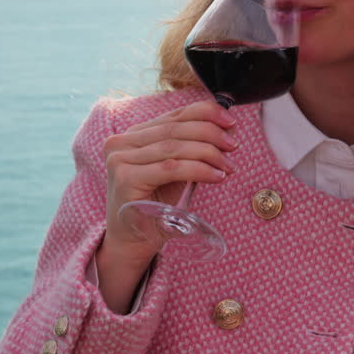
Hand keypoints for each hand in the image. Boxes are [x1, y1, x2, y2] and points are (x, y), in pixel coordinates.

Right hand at [100, 100, 238, 264]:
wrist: (133, 241)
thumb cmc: (157, 205)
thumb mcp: (176, 171)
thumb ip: (192, 148)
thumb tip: (227, 129)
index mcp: (133, 134)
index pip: (175, 115)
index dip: (206, 112)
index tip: (231, 121)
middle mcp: (121, 142)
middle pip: (176, 129)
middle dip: (211, 134)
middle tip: (233, 146)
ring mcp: (120, 160)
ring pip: (175, 147)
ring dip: (209, 153)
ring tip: (228, 165)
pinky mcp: (127, 179)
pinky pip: (171, 168)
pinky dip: (199, 169)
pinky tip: (217, 176)